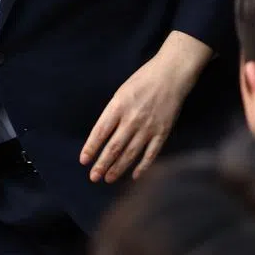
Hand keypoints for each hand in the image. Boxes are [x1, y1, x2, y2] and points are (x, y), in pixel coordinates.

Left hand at [80, 32, 211, 183]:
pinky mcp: (162, 132)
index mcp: (118, 106)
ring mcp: (148, 127)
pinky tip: (134, 176)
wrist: (170, 75)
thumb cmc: (142, 81)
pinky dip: (142, 167)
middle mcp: (132, 119)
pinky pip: (151, 154)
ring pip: (130, 153)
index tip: (84, 160)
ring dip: (118, 168)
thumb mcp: (121, 93)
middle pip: (114, 147)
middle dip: (102, 164)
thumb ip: (112, 113)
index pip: (100, 132)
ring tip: (108, 179)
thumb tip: (102, 136)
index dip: (91, 148)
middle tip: (94, 177)